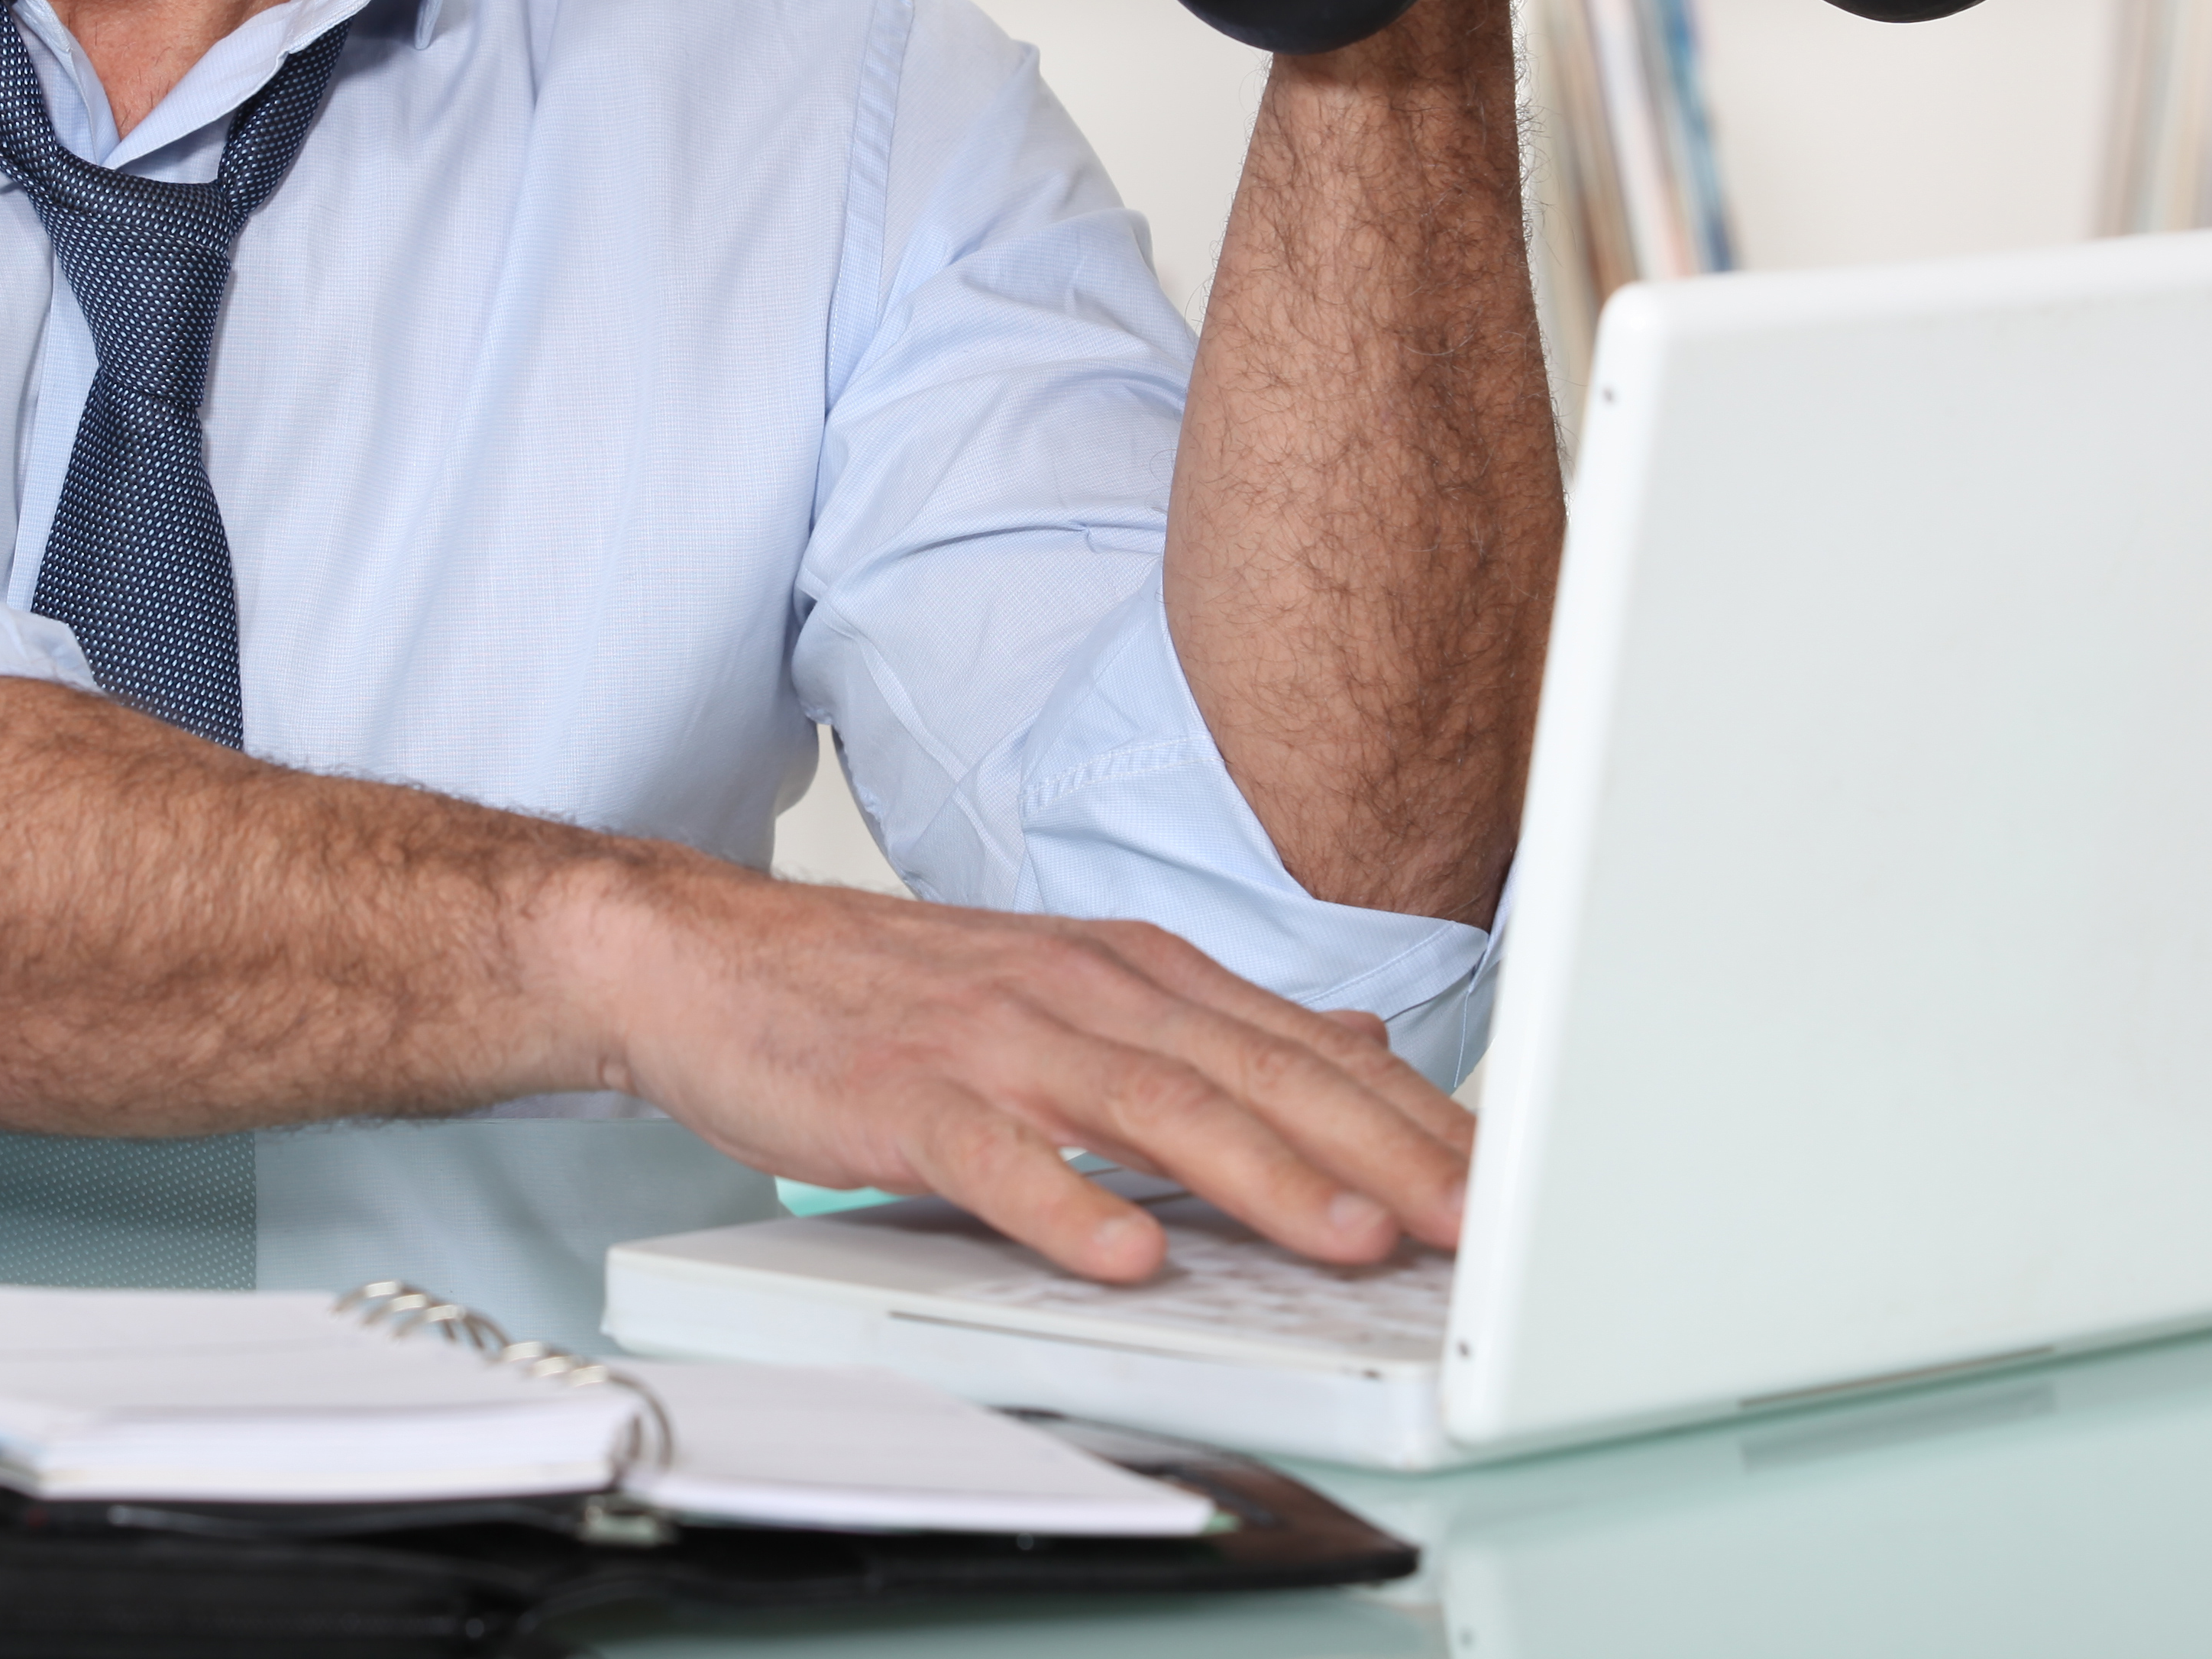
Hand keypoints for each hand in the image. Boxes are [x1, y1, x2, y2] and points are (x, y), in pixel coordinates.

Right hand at [545, 852, 1472, 1281]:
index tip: (1498, 1181)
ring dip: (1259, 1176)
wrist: (713, 957)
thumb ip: (1215, 1024)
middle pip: (1252, 1074)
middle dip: (1376, 1154)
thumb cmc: (892, 991)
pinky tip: (1124, 1255)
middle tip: (1471, 1224)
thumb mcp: (1075, 985)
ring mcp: (991, 1039)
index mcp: (1133, 971)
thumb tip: (1361, 1038)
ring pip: (1150, 1109)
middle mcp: (1079, 992)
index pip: (1300, 1045)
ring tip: (1344, 1240)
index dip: (1406, 1116)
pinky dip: (1065, 1205)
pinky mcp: (902, 1095)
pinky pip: (994, 1156)